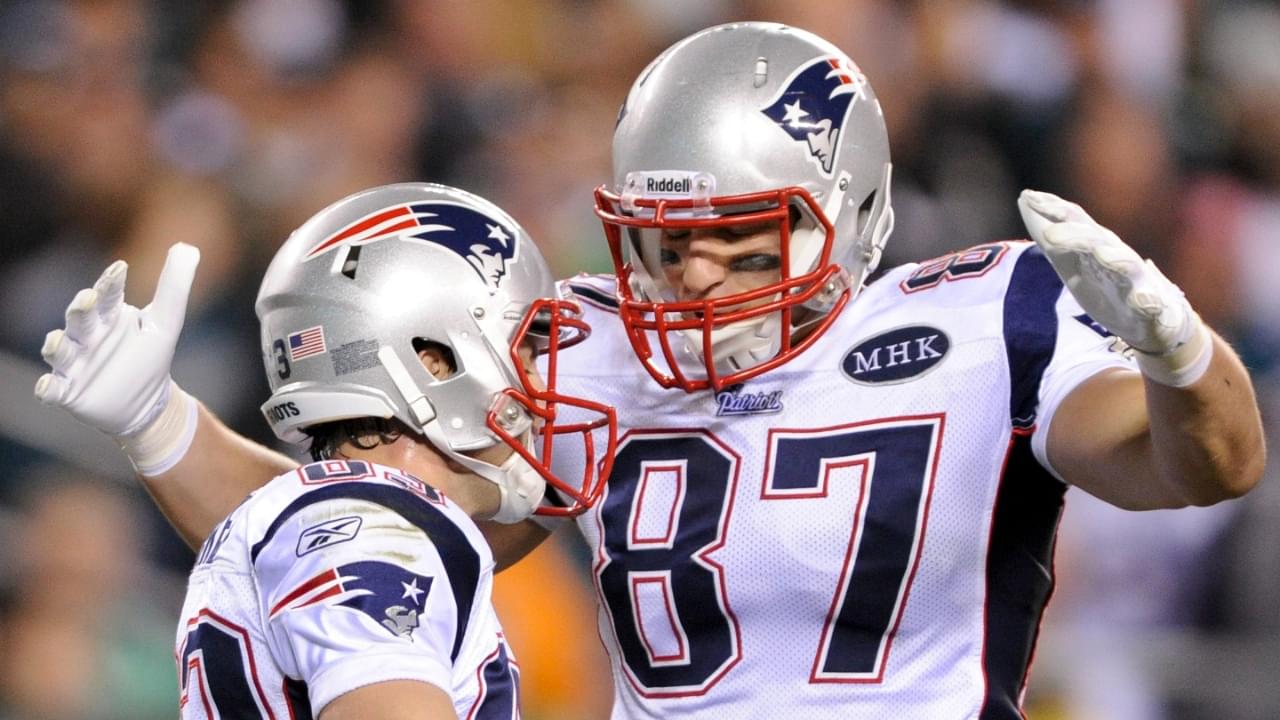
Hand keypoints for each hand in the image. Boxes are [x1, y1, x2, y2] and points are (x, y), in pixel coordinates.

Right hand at [36, 243, 199, 435]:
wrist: (145, 404)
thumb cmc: (149, 356)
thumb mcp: (166, 323)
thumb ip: (175, 286)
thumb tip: (187, 246)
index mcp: (109, 316)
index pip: (107, 295)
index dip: (111, 282)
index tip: (121, 268)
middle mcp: (87, 336)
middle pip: (79, 318)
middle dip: (81, 308)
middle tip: (88, 298)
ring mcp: (74, 363)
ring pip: (59, 350)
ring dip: (56, 345)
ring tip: (57, 341)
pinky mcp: (68, 391)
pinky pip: (51, 389)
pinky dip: (47, 388)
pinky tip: (47, 387)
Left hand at [1017, 189, 1210, 386]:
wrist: (1148, 317)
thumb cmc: (1104, 280)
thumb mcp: (1070, 258)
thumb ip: (1048, 233)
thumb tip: (1024, 199)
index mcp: (1095, 243)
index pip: (1074, 220)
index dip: (1053, 209)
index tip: (1028, 197)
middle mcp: (1116, 255)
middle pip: (1095, 240)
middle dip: (1075, 236)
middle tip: (1049, 236)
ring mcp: (1135, 280)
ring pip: (1127, 266)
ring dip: (1117, 259)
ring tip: (1103, 256)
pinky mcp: (1151, 306)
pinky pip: (1152, 304)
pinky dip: (1149, 302)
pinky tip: (1145, 301)